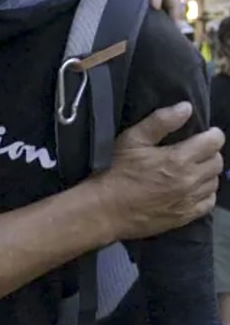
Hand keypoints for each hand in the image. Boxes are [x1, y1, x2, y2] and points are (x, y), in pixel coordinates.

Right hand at [92, 102, 223, 240]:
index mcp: (178, 159)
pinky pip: (209, 202)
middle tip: (196, 149)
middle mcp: (190, 180)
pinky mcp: (185, 216)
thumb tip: (186, 107)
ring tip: (193, 168)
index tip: (207, 132)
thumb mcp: (132, 139)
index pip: (213, 143)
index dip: (213, 134)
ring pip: (214, 182)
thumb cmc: (116, 170)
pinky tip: (192, 188)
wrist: (106, 208)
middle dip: (210, 152)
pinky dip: (205, 192)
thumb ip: (160, 121)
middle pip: (217, 162)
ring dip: (207, 172)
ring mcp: (189, 201)